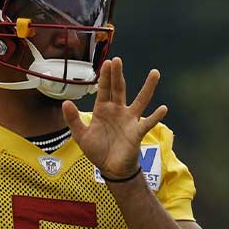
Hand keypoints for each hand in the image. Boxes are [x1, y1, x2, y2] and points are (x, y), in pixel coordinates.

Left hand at [62, 57, 166, 179]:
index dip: (105, 77)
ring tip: (155, 73)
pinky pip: (148, 122)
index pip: (104, 89)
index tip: (106, 62)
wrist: (111, 169)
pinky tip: (163, 108)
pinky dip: (156, 116)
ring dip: (148, 87)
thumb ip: (73, 119)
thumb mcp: (81, 135)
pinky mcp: (137, 132)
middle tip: (117, 60)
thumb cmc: (98, 151)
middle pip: (119, 89)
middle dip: (118, 74)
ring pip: (141, 100)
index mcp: (103, 110)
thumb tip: (66, 102)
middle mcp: (118, 111)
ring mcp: (129, 120)